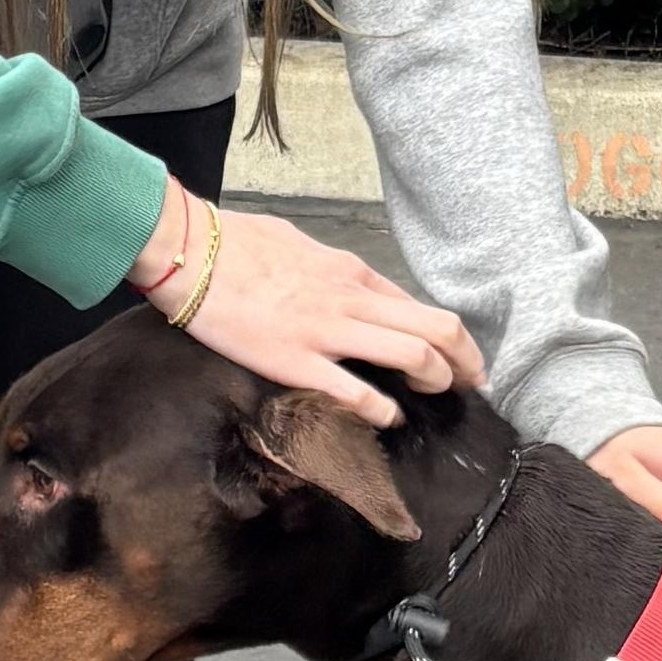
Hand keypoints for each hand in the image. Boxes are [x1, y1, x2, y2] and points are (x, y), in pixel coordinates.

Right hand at [152, 199, 484, 423]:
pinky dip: (382, 410)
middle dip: (464, 361)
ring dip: (434, 380)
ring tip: (432, 396)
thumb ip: (329, 270)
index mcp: (351, 273)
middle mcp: (351, 299)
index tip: (460, 359)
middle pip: (437, 328)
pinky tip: (386, 418)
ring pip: (413, 354)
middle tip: (471, 384)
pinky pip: (355, 391)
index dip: (451, 337)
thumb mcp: (299, 245)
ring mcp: (327, 330)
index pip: (420, 306)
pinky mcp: (295, 360)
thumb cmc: (236, 242)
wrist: (190, 251)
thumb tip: (343, 285)